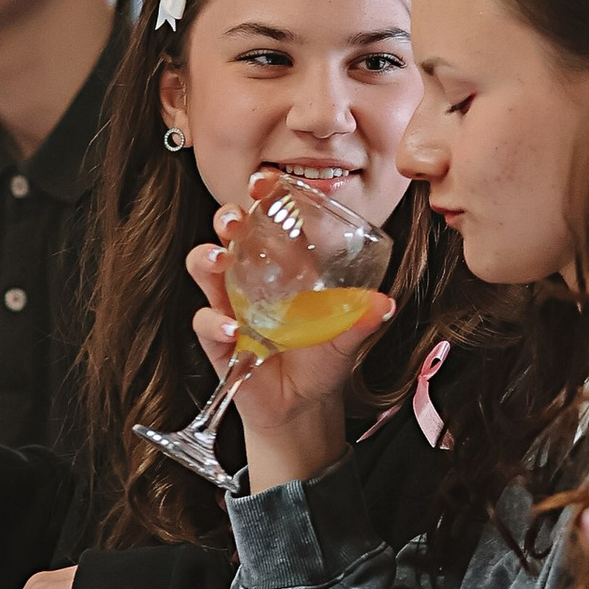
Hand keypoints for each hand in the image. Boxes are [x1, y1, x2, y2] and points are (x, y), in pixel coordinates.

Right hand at [188, 217, 388, 493]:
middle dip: (227, 219)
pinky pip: (205, 322)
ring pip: (205, 268)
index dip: (262, 197)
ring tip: (219, 259)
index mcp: (284, 267)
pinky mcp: (218, 339)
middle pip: (228, 235)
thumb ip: (360, 321)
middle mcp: (251, 279)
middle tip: (235, 220)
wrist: (302, 407)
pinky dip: (213, 321)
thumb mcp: (347, 339)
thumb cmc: (321, 361)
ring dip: (206, 258)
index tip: (264, 181)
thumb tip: (383, 303)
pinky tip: (231, 328)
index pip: (268, 220)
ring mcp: (230, 305)